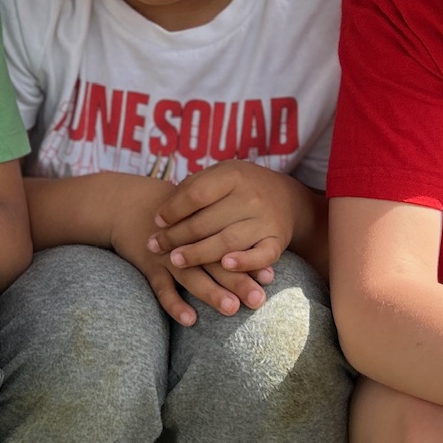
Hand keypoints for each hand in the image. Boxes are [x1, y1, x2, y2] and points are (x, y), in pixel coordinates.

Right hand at [105, 176, 264, 325]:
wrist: (127, 203)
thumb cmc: (171, 213)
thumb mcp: (194, 210)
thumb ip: (223, 225)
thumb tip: (260, 251)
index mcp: (202, 227)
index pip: (230, 245)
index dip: (249, 262)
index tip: (269, 278)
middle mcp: (187, 242)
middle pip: (216, 262)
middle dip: (238, 281)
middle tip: (258, 299)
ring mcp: (167, 254)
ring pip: (191, 276)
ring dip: (211, 292)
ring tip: (231, 308)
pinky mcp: (150, 265)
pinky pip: (162, 288)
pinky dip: (174, 304)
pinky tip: (190, 319)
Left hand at [148, 160, 307, 287]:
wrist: (287, 198)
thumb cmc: (240, 188)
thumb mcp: (219, 176)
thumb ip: (192, 189)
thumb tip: (161, 216)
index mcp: (233, 176)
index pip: (196, 194)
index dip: (173, 210)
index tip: (156, 222)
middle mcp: (251, 197)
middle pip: (207, 221)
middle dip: (176, 237)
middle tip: (155, 247)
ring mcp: (266, 220)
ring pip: (228, 241)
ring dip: (198, 254)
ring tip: (175, 261)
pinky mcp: (278, 241)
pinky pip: (262, 255)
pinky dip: (245, 262)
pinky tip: (225, 266)